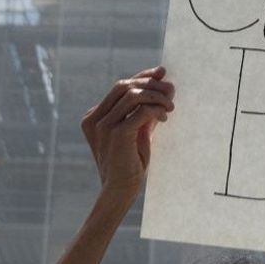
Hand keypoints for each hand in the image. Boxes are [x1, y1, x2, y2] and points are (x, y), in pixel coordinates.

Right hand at [80, 66, 174, 197]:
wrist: (120, 191)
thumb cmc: (129, 164)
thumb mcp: (136, 132)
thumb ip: (143, 111)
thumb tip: (162, 87)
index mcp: (93, 117)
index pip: (120, 87)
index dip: (142, 76)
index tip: (161, 72)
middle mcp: (94, 119)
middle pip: (124, 86)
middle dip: (150, 84)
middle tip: (171, 91)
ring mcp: (103, 126)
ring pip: (133, 95)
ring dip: (156, 97)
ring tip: (170, 106)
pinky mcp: (116, 134)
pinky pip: (141, 111)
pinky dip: (156, 109)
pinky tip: (164, 117)